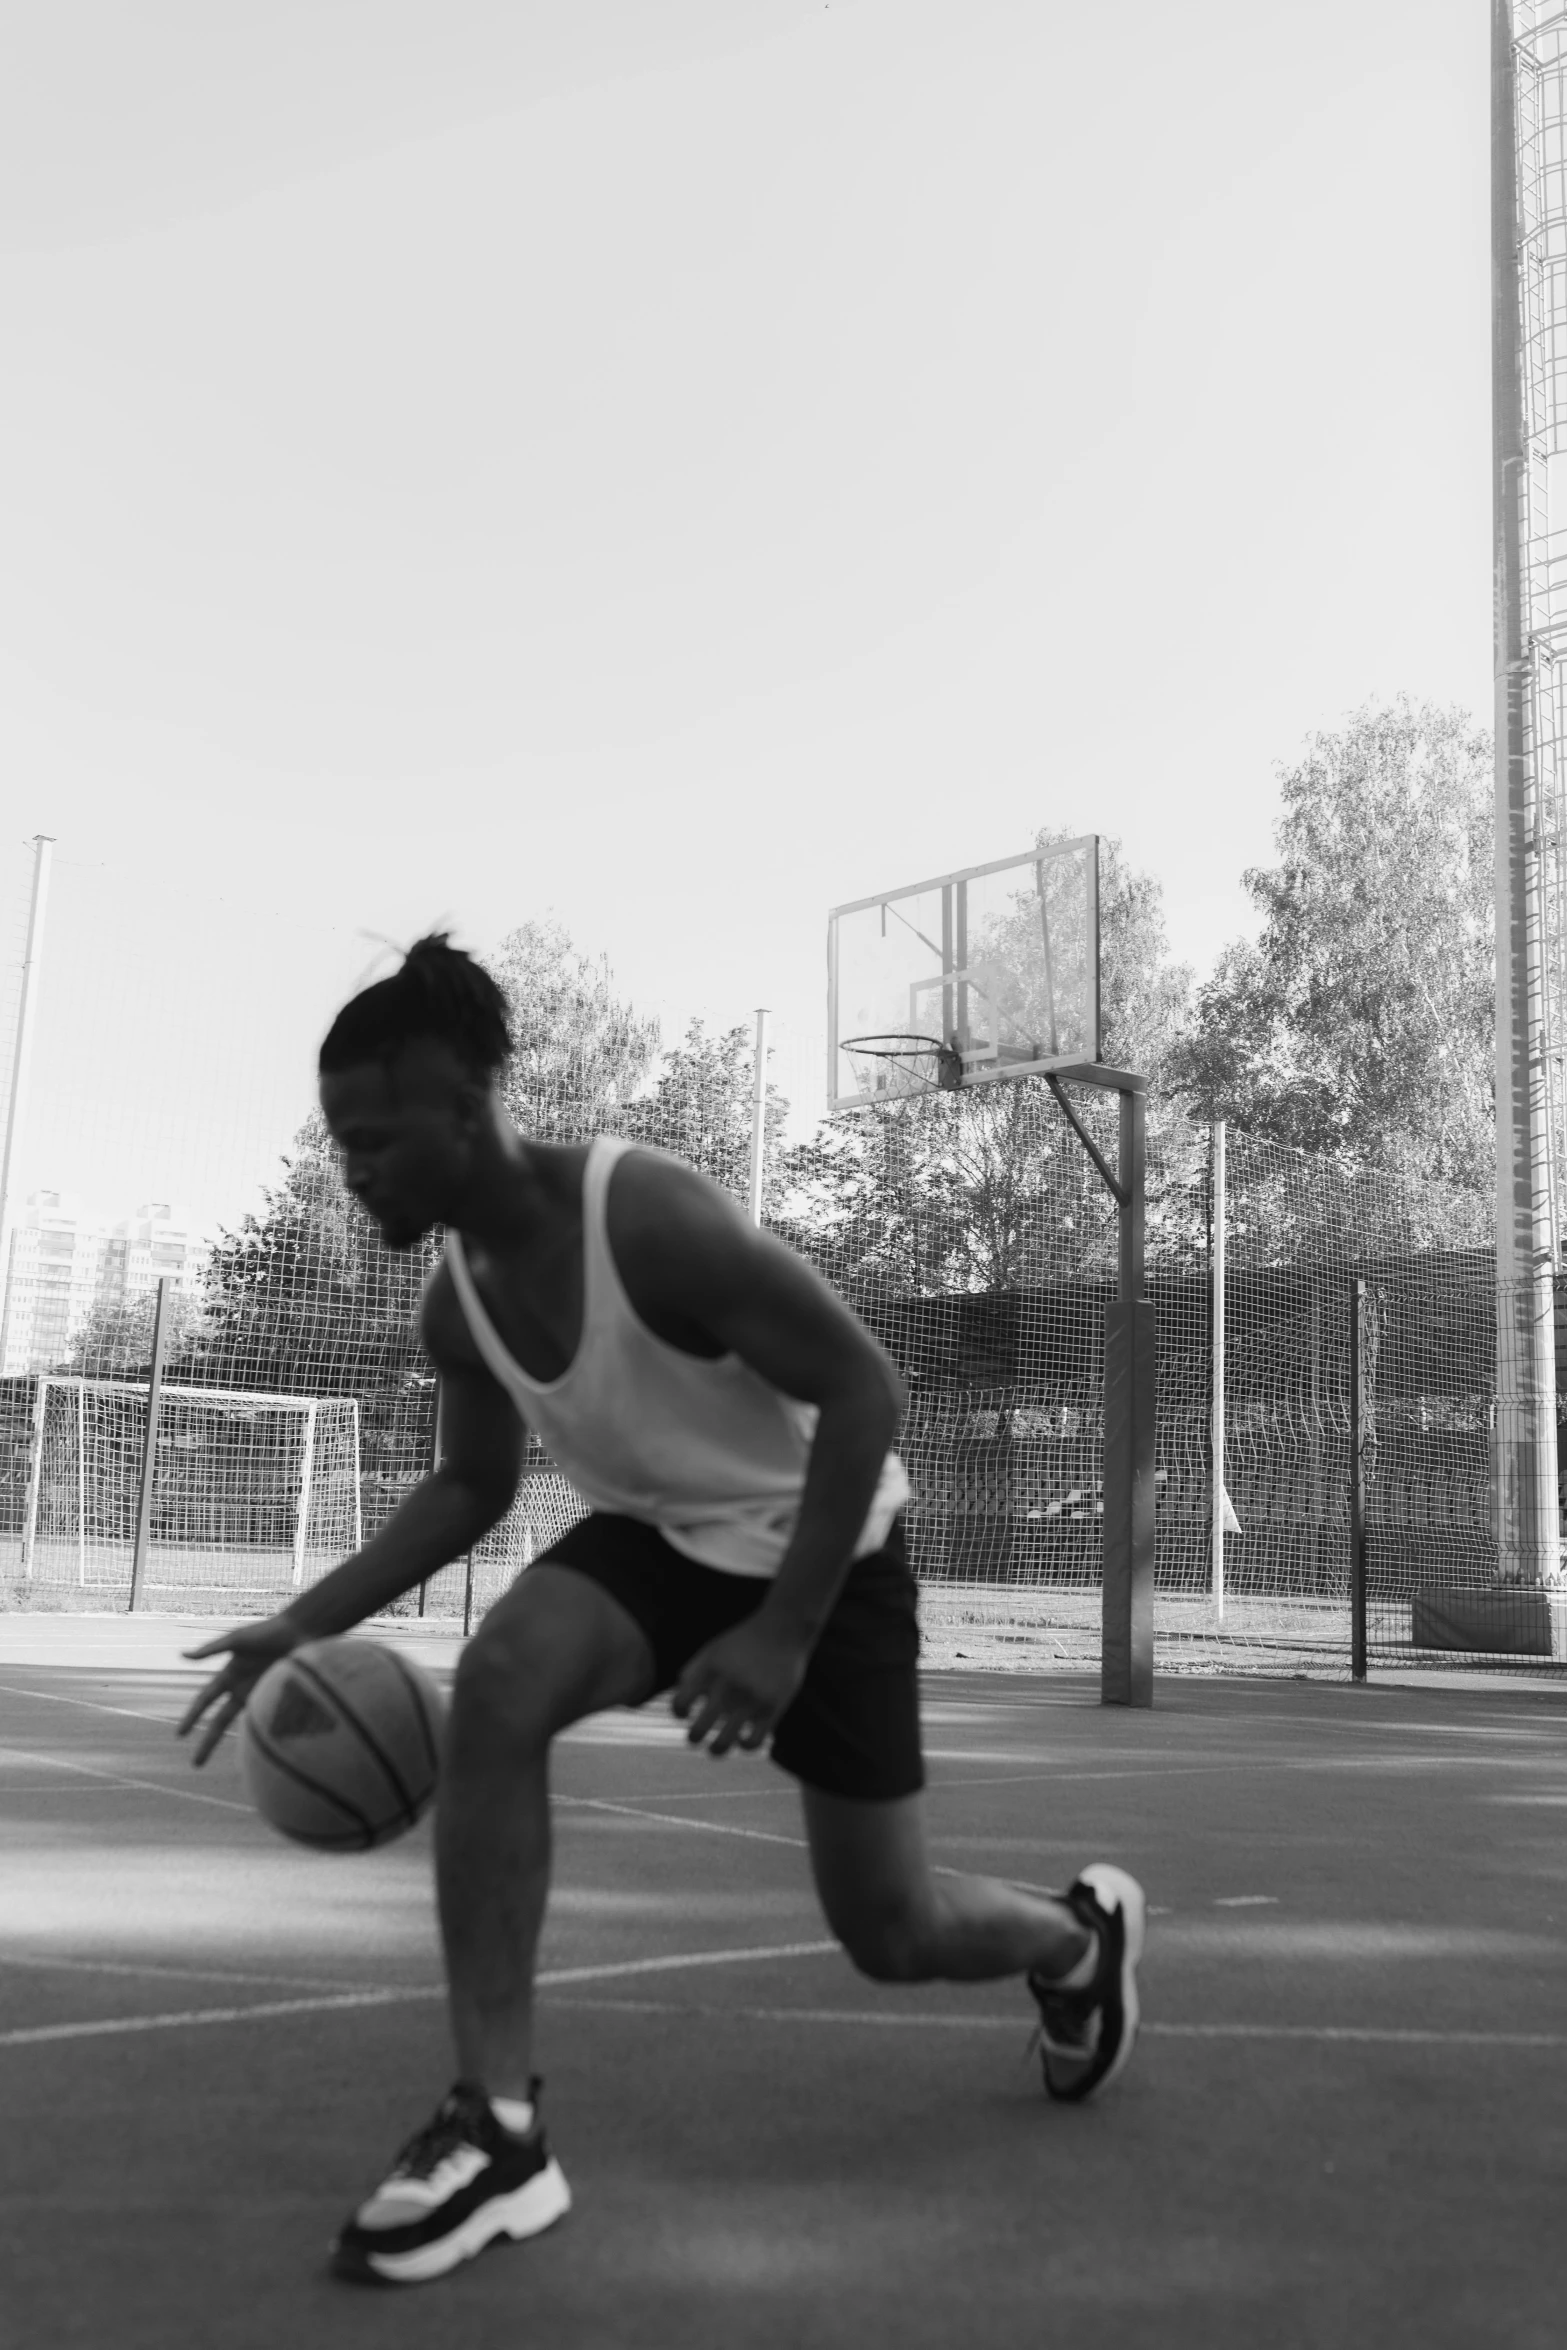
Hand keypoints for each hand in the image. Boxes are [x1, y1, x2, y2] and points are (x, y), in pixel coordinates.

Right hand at [177, 1614, 303, 1765]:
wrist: (304, 1631)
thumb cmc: (269, 1632)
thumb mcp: (237, 1640)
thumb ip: (211, 1650)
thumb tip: (182, 1656)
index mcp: (230, 1676)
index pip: (205, 1701)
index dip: (192, 1717)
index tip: (179, 1735)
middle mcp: (243, 1689)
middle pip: (220, 1722)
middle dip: (207, 1743)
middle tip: (195, 1765)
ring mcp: (261, 1695)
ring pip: (244, 1727)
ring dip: (238, 1746)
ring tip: (232, 1766)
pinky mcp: (280, 1699)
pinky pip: (269, 1722)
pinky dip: (265, 1736)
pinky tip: (263, 1754)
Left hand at [671, 1615, 810, 1758]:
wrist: (783, 1627)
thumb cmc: (744, 1640)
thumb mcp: (713, 1650)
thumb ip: (692, 1672)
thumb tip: (679, 1699)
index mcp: (709, 1670)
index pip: (680, 1703)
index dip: (679, 1712)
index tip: (686, 1713)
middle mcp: (727, 1686)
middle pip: (698, 1731)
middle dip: (693, 1739)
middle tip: (696, 1737)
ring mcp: (750, 1699)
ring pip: (723, 1744)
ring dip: (715, 1750)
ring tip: (715, 1748)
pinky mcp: (772, 1708)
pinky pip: (753, 1742)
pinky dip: (744, 1746)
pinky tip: (743, 1739)